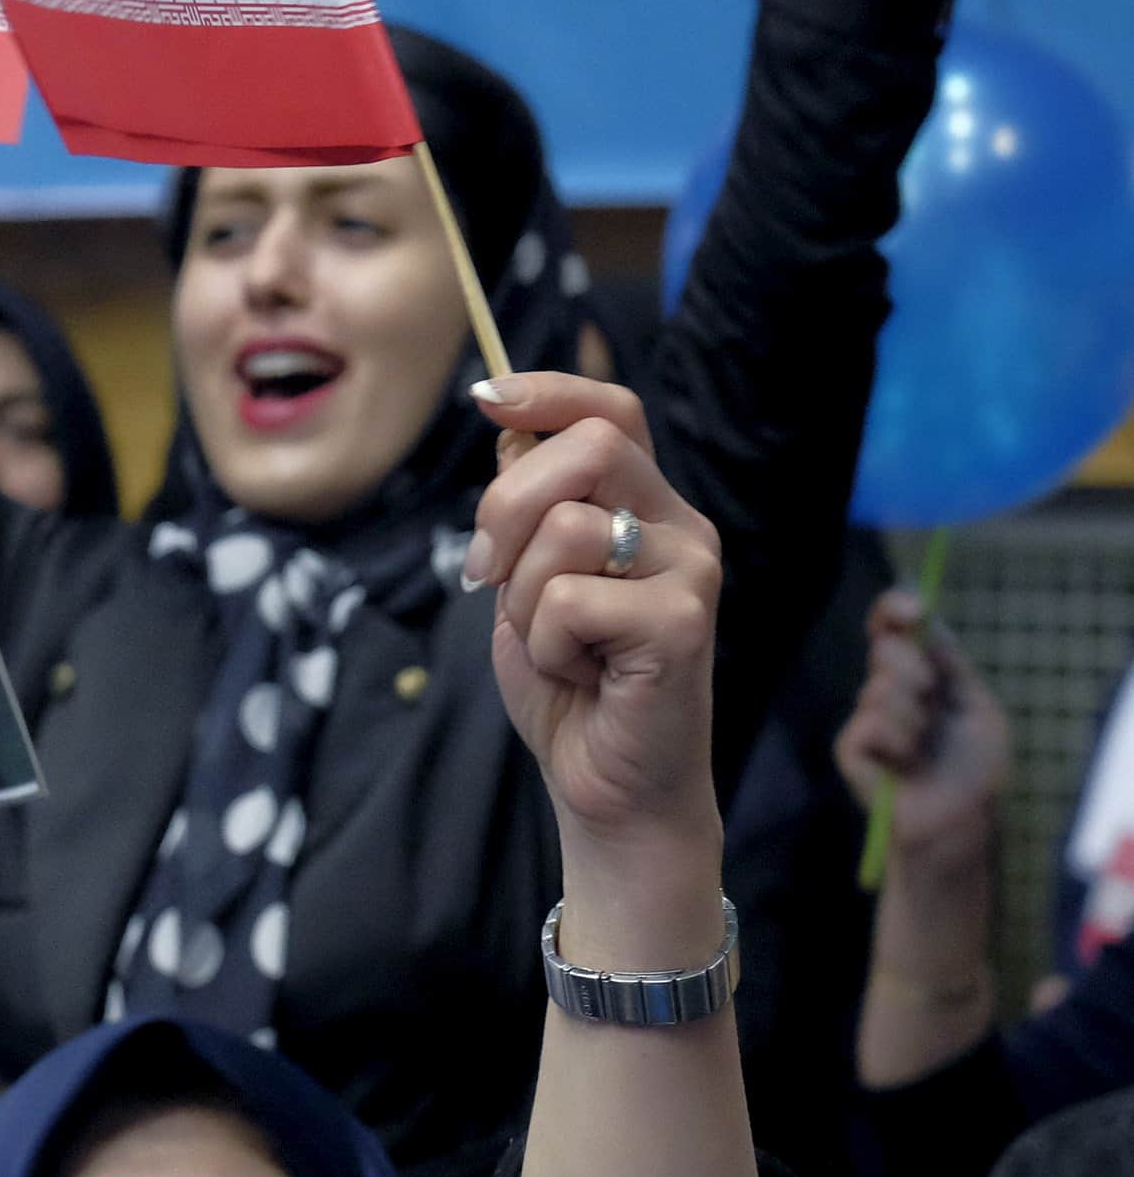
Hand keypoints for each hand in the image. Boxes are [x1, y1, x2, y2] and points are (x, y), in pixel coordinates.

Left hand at [469, 373, 725, 943]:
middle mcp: (681, 525)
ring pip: (564, 528)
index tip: (486, 397)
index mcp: (646, 507)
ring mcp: (691, 570)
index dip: (549, 391)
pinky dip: (545, 644)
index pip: (611, 411)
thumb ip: (527, 514)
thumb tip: (507, 428)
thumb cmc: (570, 686)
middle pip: (588, 448)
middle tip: (486, 573)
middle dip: (505, 506)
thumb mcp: (527, 585)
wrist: (606, 785)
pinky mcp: (684, 621)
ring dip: (522, 597)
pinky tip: (579, 673)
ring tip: (551, 643)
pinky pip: (569, 600)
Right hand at [833, 588, 1007, 870]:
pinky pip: (868, 724)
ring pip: (879, 687)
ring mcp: (866, 719)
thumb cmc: (975, 768)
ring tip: (924, 746)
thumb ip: (954, 665)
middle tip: (933, 696)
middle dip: (914, 667)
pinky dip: (897, 741)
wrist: (960, 818)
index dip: (895, 608)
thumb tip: (927, 624)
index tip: (913, 609)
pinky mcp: (850, 748)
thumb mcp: (979, 706)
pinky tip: (905, 762)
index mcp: (919, 673)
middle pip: (885, 647)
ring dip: (914, 716)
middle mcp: (888, 689)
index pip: (893, 627)